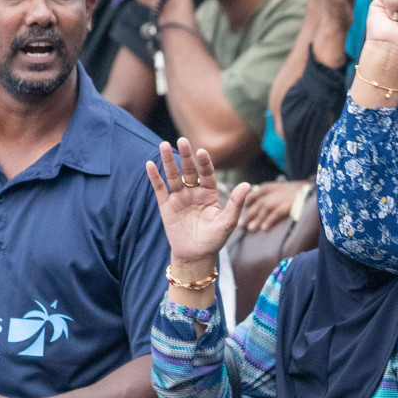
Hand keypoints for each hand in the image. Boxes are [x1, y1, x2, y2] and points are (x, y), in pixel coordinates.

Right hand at [145, 138, 250, 267]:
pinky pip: (160, 189)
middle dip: (185, 156)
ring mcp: (180, 198)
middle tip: (182, 140)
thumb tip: (247, 185)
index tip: (202, 151)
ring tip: (163, 145)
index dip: (204, 163)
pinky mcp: (166, 206)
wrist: (197, 256)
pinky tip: (150, 164)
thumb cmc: (215, 239)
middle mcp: (194, 192)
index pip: (207, 174)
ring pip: (173, 176)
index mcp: (210, 194)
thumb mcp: (228, 222)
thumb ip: (236, 203)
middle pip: (189, 170)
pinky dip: (155, 177)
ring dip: (168, 161)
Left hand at [240, 179, 311, 233]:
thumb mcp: (291, 190)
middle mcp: (279, 190)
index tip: (245, 206)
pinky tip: (265, 228)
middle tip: (242, 224)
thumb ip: (280, 194)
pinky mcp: (290, 204)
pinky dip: (270, 220)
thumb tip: (269, 206)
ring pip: (266, 207)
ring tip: (251, 229)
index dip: (250, 199)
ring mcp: (284, 196)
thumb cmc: (307, 193)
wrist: (320, 191)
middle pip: (260, 201)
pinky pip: (277, 213)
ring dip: (258, 219)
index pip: (259, 191)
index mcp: (278, 186)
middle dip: (250, 213)